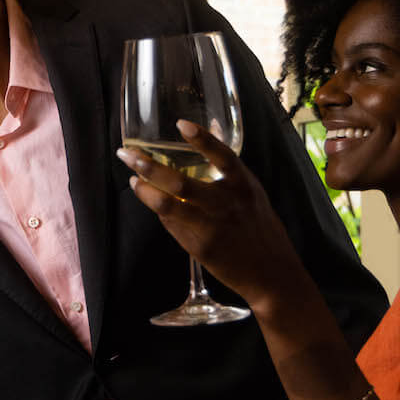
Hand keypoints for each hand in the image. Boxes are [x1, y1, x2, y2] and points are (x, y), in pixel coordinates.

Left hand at [117, 119, 302, 309]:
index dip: (203, 139)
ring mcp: (213, 227)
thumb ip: (228, 170)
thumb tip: (208, 135)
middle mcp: (228, 204)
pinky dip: (159, 211)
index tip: (181, 124)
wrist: (272, 274)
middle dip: (148, 166)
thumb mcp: (252, 194)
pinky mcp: (201, 247)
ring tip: (133, 180)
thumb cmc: (260, 229)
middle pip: (181, 182)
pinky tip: (151, 201)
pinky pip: (172, 225)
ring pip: (168, 204)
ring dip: (145, 190)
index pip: (224, 156)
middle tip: (127, 154)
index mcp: (244, 186)